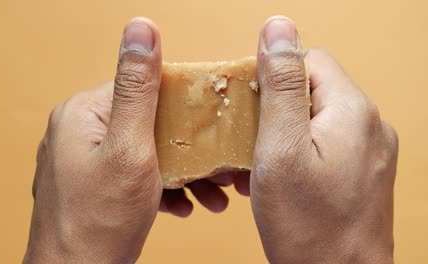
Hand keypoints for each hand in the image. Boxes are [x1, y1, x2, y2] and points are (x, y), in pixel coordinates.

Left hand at [24, 17, 247, 262]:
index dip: (181, 101)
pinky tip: (185, 205)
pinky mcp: (97, 183)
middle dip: (188, 147)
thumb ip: (138, 89)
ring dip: (182, 172)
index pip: (140, 87)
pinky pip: (137, 174)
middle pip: (148, 123)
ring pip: (147, 151)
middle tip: (219, 164)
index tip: (212, 118)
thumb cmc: (99, 220)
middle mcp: (80, 131)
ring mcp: (87, 159)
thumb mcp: (129, 149)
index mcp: (82, 114)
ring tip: (212, 192)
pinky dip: (163, 188)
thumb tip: (141, 29)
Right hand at [251, 16, 397, 263]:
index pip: (310, 60)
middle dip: (276, 108)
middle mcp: (369, 125)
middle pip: (314, 90)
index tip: (248, 103)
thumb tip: (278, 28)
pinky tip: (281, 179)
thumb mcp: (280, 147)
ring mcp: (370, 151)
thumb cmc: (308, 224)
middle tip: (250, 139)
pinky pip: (327, 146)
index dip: (273, 75)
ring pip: (317, 120)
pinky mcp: (363, 173)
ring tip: (262, 164)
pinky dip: (300, 153)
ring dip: (284, 133)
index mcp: (352, 109)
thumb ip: (281, 84)